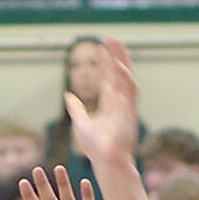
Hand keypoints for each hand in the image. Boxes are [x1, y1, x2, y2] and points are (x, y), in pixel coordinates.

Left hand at [65, 37, 141, 167]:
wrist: (108, 162)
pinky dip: (126, 78)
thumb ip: (76, 109)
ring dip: (122, 60)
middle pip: (117, 73)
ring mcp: (126, 105)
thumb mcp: (81, 124)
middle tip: (111, 37)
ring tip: (117, 43)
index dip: (104, 63)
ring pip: (126, 77)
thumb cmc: (96, 148)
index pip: (107, 79)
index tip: (100, 47)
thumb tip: (68, 95)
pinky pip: (130, 91)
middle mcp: (119, 102)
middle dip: (115, 55)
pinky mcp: (130, 111)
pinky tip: (120, 65)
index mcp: (109, 105)